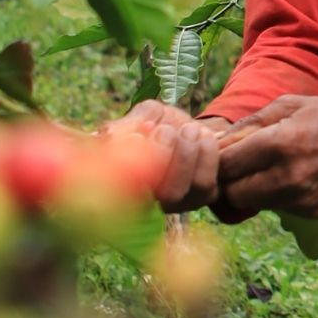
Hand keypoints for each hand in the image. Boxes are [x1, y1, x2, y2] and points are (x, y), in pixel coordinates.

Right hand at [108, 100, 229, 212]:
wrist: (191, 128)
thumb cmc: (160, 122)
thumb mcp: (144, 115)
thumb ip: (127, 124)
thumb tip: (109, 135)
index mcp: (125, 183)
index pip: (121, 189)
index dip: (129, 165)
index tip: (136, 136)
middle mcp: (149, 202)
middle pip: (163, 195)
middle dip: (166, 159)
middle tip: (167, 129)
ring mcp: (178, 202)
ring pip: (183, 192)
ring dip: (187, 154)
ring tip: (189, 128)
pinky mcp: (203, 196)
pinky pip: (206, 184)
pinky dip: (208, 155)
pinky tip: (203, 136)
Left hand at [216, 95, 317, 216]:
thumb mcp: (288, 105)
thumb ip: (248, 125)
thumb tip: (215, 144)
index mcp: (280, 144)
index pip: (224, 167)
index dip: (216, 162)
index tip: (222, 154)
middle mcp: (288, 177)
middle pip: (232, 195)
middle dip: (229, 181)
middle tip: (238, 166)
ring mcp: (302, 200)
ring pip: (253, 204)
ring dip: (252, 189)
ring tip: (269, 167)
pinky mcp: (312, 213)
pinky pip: (278, 208)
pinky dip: (276, 195)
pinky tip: (293, 175)